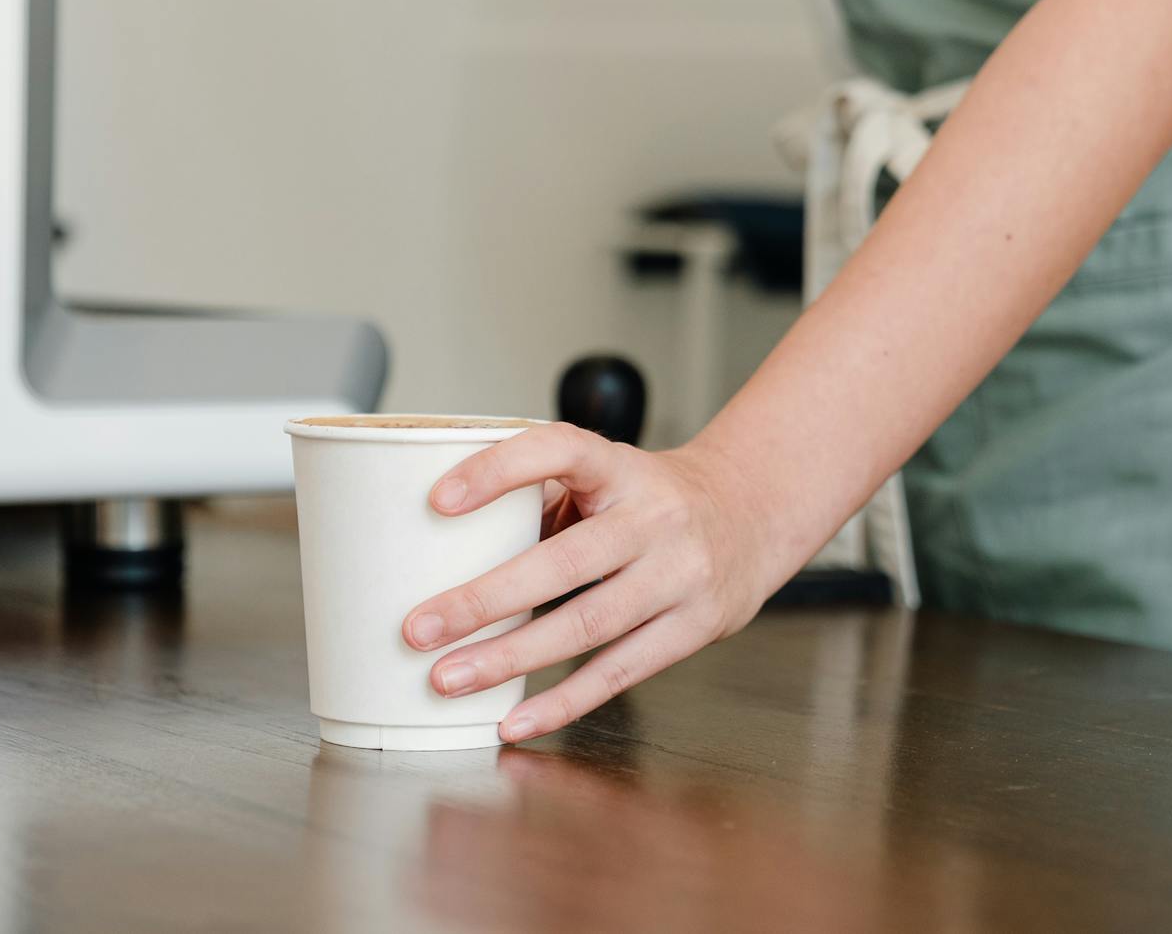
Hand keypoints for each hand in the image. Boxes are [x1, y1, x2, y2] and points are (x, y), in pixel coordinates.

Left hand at [400, 424, 776, 742]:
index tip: (438, 500)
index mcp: (621, 467)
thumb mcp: (606, 475)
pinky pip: (619, 672)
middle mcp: (654, 518)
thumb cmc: (651, 498)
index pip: (559, 450)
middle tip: (420, 628)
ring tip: (449, 678)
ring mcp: (678, 576)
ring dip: (511, 658)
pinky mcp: (692, 628)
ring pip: (587, 624)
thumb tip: (448, 543)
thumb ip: (543, 499)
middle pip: (565, 562)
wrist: (751, 515)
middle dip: (485, 600)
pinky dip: (562, 701)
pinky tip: (513, 719)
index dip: (499, 470)